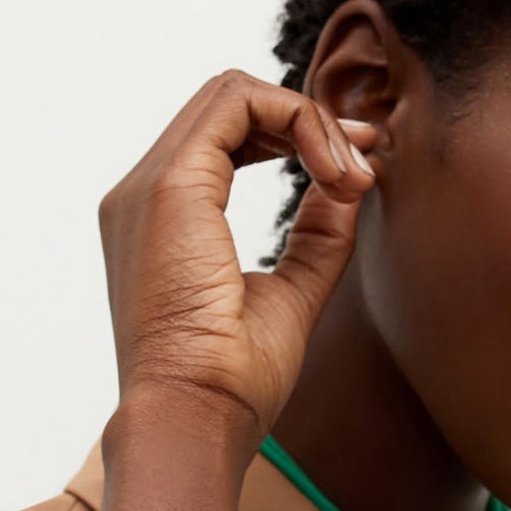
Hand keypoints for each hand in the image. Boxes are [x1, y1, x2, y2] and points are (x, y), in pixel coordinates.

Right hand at [96, 68, 375, 449]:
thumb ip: (316, 235)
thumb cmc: (233, 380)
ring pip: (233, 93)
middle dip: (310, 120)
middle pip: (230, 106)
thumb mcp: (293, 293)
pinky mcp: (171, 185)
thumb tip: (348, 187)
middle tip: (366, 156)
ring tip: (352, 174)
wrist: (197, 417)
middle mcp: (143, 194)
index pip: (227, 137)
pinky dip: (299, 121)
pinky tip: (335, 172)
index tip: (355, 172)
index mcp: (162, 221)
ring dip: (309, 120)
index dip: (297, 136)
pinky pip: (238, 104)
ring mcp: (149, 185)